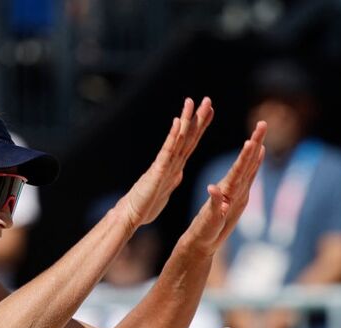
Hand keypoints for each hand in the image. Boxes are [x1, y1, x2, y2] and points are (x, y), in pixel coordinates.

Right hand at [123, 98, 214, 228]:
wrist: (130, 215)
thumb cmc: (146, 205)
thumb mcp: (166, 191)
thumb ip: (172, 179)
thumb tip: (179, 173)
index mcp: (174, 165)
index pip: (191, 142)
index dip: (200, 127)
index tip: (210, 111)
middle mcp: (169, 161)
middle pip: (187, 136)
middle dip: (197, 118)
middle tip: (207, 99)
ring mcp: (163, 164)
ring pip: (177, 139)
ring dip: (185, 120)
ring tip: (191, 102)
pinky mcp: (157, 172)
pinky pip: (167, 152)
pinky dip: (173, 138)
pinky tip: (178, 123)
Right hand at [179, 121, 266, 255]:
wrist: (204, 246)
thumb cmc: (204, 234)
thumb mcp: (208, 221)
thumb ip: (214, 206)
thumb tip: (213, 189)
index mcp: (231, 197)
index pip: (240, 172)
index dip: (245, 156)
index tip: (251, 141)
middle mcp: (240, 194)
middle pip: (250, 165)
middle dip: (256, 143)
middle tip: (262, 124)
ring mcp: (241, 195)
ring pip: (251, 168)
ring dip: (256, 149)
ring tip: (261, 132)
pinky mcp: (239, 197)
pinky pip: (249, 175)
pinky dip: (254, 161)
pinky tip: (258, 153)